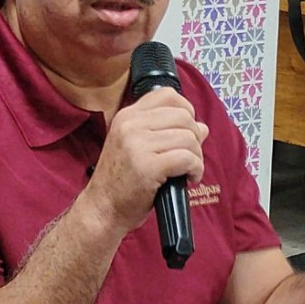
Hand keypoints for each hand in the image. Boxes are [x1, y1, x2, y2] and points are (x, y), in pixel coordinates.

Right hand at [82, 88, 208, 233]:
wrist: (102, 209)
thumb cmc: (121, 181)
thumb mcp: (136, 148)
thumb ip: (166, 132)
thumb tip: (203, 127)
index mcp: (127, 116)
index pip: (166, 94)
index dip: (186, 110)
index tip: (187, 130)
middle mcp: (131, 125)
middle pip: (183, 116)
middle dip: (195, 137)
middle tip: (189, 156)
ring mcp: (138, 145)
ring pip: (188, 137)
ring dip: (197, 156)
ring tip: (189, 170)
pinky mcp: (148, 167)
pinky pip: (187, 158)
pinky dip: (196, 169)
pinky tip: (190, 178)